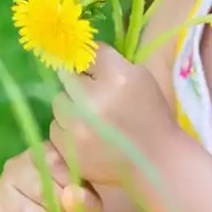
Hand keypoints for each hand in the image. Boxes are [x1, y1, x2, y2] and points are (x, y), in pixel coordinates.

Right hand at [0, 143, 102, 211]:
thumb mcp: (90, 208)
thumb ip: (86, 202)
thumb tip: (71, 195)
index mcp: (42, 155)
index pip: (53, 162)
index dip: (70, 187)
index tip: (81, 200)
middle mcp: (16, 167)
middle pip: (39, 188)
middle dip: (59, 211)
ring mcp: (0, 192)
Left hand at [48, 44, 179, 185]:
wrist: (155, 161)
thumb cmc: (150, 115)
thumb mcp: (139, 76)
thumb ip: (108, 61)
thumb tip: (79, 50)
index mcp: (116, 78)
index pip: (87, 55)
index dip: (88, 62)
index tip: (92, 70)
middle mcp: (92, 101)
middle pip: (67, 79)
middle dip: (79, 86)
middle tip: (96, 99)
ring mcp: (77, 128)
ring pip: (59, 103)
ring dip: (71, 107)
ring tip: (92, 120)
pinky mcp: (70, 151)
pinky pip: (55, 128)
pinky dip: (67, 130)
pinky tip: (87, 136)